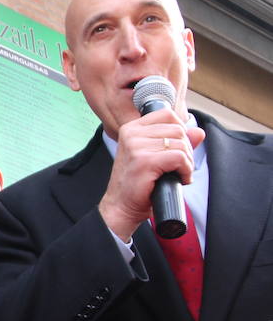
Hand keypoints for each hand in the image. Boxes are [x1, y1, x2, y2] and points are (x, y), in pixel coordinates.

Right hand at [99, 109, 204, 240]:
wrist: (121, 206)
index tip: (175, 150)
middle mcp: (131, 133)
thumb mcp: (156, 157)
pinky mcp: (145, 161)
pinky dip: (186, 171)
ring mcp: (136, 146)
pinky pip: (180, 158)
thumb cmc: (137, 184)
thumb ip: (176, 142)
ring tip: (178, 174)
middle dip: (186, 150)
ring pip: (181, 144)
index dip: (180, 131)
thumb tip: (199, 131)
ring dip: (187, 162)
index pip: (168, 114)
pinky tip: (179, 179)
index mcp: (131, 129)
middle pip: (178, 129)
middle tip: (179, 167)